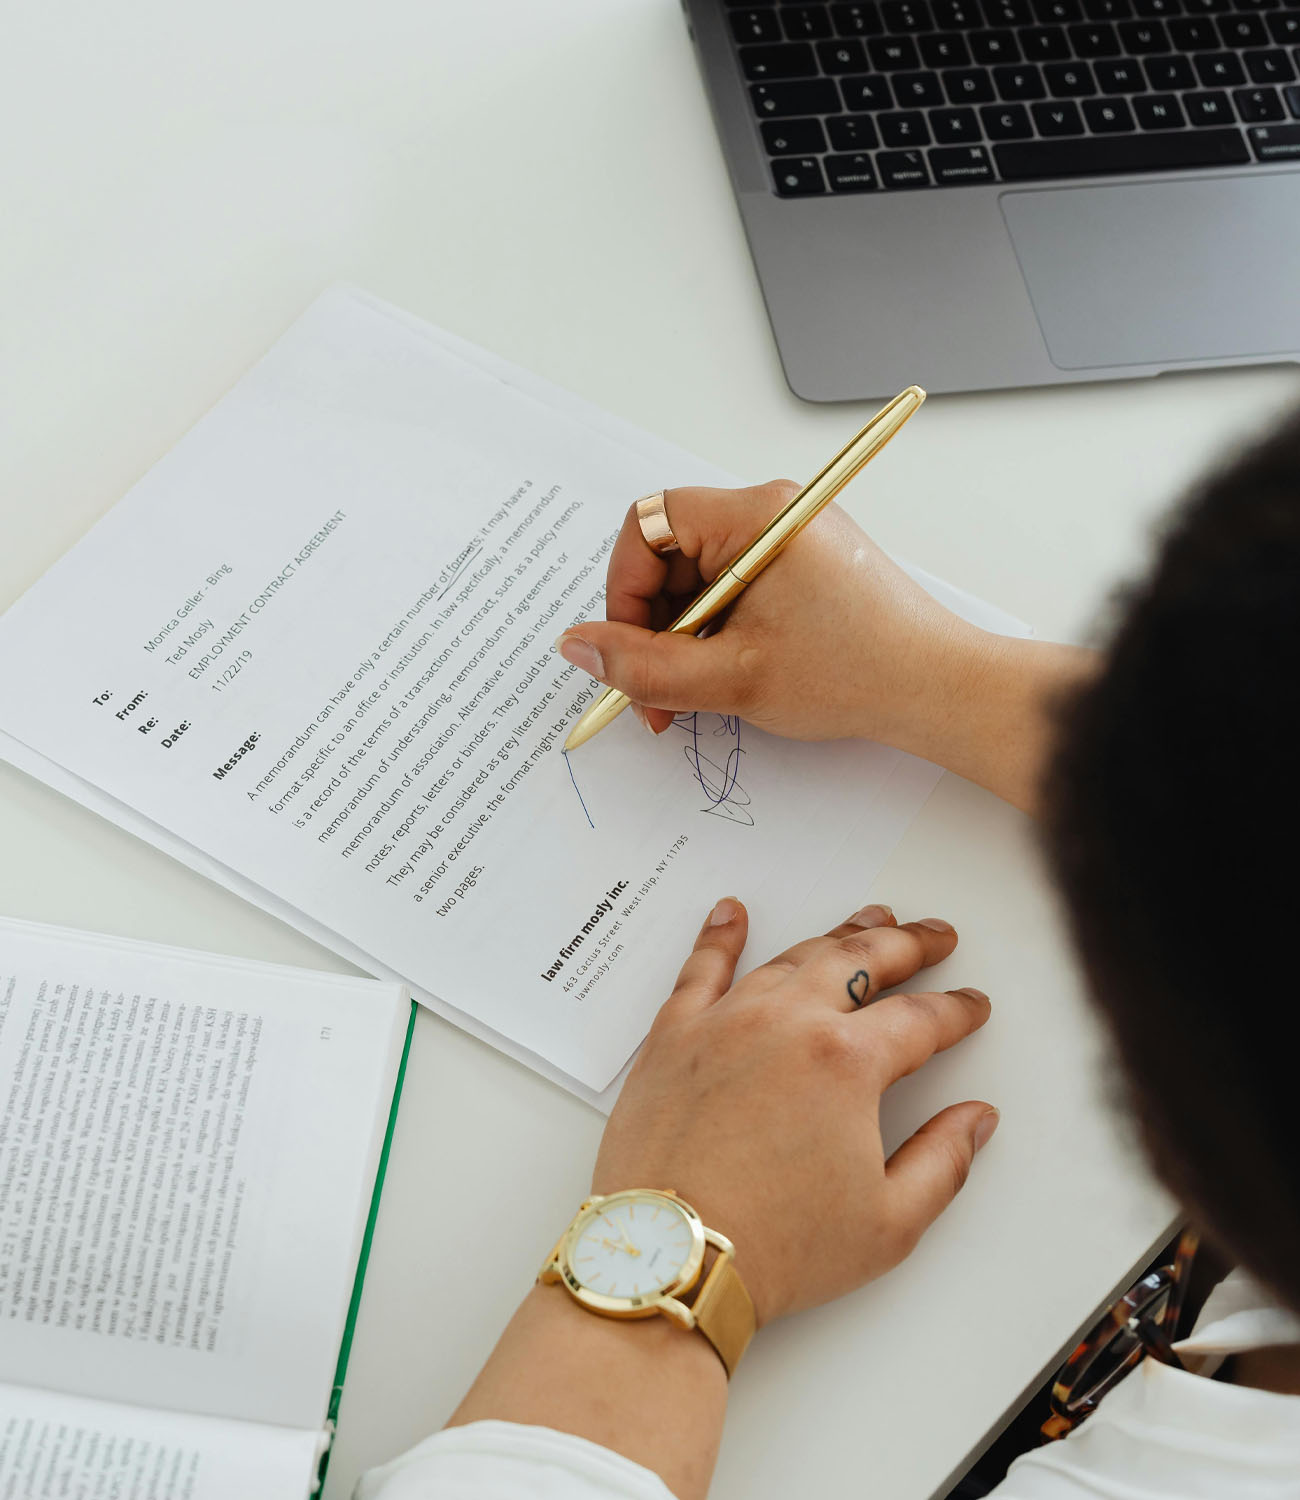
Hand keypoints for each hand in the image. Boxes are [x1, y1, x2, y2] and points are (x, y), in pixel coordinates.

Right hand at [555, 482, 983, 743]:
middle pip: (671, 554)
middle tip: (656, 691)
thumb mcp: (731, 678)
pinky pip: (733, 589)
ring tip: (697, 694)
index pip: (649, 525)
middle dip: (653, 625)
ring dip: (683, 637)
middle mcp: (771, 512)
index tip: (625, 647)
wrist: (936, 689)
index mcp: (755, 516)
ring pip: (699, 579)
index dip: (624, 589)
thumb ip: (643, 665)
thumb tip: (577, 645)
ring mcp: (789, 537)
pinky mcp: (801, 565)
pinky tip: (726, 677)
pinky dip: (716, 633)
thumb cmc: (855, 672)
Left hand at [594, 898, 997, 1326]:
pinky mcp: (674, 1036)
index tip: (972, 1005)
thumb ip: (943, 1161)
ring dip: (837, 934)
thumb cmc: (775, 1247)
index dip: (957, 1010)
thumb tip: (976, 1119)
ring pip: (793, 956)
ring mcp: (726, 1021)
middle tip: (934, 935)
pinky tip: (731, 912)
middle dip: (908, 945)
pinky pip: (701, 968)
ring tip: (867, 921)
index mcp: (847, 1063)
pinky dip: (720, 936)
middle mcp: (788, 1023)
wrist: (672, 1258)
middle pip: (861, 962)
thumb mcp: (888, 1223)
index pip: (921, 1018)